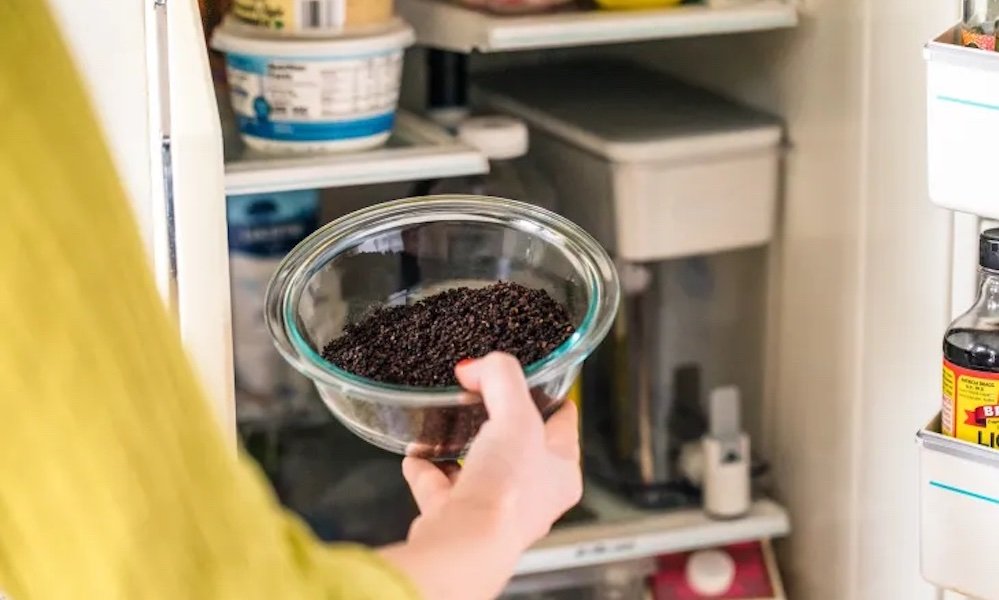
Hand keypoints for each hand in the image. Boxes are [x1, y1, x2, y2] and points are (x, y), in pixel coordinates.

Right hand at [382, 352, 581, 599]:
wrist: (466, 542)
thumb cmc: (507, 490)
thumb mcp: (516, 414)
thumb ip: (501, 377)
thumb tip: (477, 366)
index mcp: (560, 473)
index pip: (563, 423)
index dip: (549, 396)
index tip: (533, 378)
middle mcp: (531, 496)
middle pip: (516, 446)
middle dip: (495, 420)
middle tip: (480, 395)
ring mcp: (492, 509)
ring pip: (477, 469)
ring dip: (458, 445)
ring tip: (445, 421)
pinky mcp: (456, 519)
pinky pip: (439, 488)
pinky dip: (426, 469)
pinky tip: (417, 453)